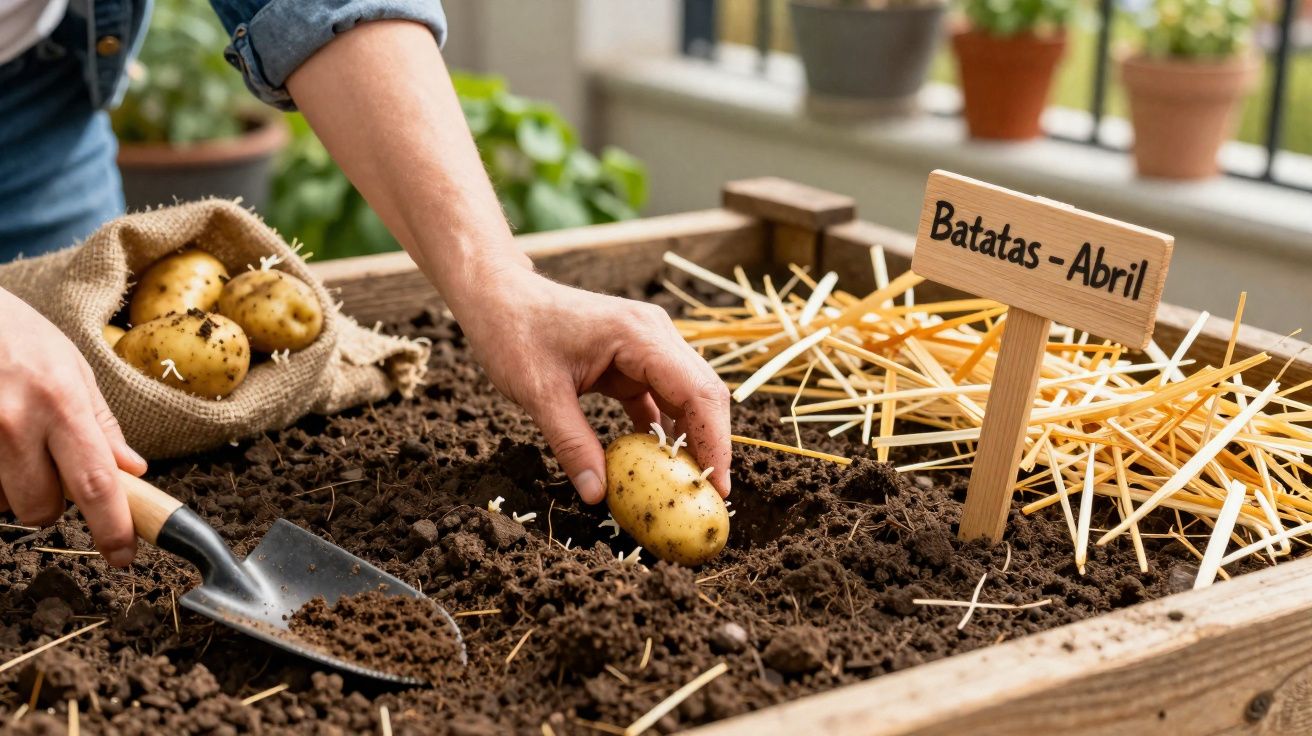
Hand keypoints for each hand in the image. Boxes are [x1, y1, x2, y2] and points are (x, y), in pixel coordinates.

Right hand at [0, 288, 146, 565]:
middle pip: (41, 508)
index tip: (123, 555)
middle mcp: (15, 422)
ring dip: (11, 488)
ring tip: (11, 442)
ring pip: (0, 504)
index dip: (113, 527)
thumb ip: (101, 425)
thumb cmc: (19, 336)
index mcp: (61, 403)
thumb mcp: (73, 369)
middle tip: (48, 465)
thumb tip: (133, 471)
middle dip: (51, 503)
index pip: (96, 483)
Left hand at [455, 264, 731, 503]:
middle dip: (710, 445)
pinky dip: (662, 430)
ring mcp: (647, 345)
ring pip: (687, 397)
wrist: (498, 296)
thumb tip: (598, 495)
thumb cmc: (514, 332)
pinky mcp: (633, 359)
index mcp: (640, 335)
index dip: (714, 442)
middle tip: (708, 496)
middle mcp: (654, 335)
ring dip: (689, 439)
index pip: (698, 392)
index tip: (717, 486)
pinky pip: (660, 399)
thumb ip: (572, 444)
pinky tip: (658, 465)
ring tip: (687, 486)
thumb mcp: (539, 394)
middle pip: (703, 394)